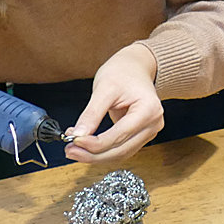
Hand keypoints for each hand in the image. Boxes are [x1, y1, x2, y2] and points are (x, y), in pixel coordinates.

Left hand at [66, 45, 164, 163]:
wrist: (134, 68)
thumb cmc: (123, 72)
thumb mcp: (104, 88)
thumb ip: (92, 113)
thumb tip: (78, 135)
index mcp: (149, 110)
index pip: (119, 135)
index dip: (95, 144)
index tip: (74, 141)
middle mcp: (153, 124)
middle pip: (121, 150)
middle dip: (93, 154)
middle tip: (70, 151)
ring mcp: (148, 131)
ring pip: (120, 154)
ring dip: (96, 156)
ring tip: (74, 150)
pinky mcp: (140, 135)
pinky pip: (121, 149)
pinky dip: (102, 151)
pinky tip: (86, 146)